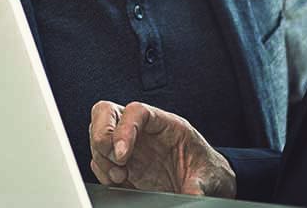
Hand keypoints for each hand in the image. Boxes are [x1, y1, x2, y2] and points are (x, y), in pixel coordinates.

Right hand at [89, 100, 235, 197]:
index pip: (136, 111)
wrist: (207, 185)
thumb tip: (193, 196)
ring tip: (120, 177)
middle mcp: (143, 130)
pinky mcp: (123, 163)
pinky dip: (102, 171)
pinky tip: (119, 182)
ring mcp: (130, 145)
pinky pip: (100, 159)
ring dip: (101, 157)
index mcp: (166, 124)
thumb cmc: (208, 172)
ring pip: (98, 135)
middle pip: (106, 113)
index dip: (124, 129)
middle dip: (102, 136)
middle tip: (115, 162)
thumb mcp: (208, 177)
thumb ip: (197, 185)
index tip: (122, 155)